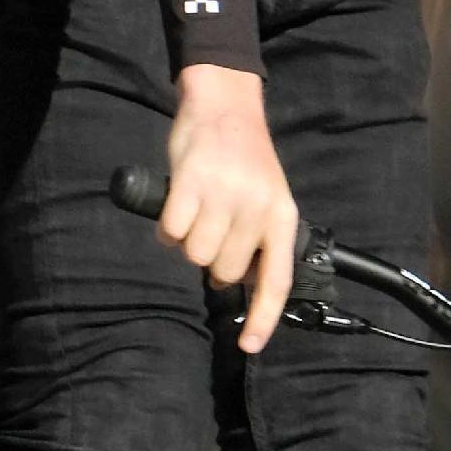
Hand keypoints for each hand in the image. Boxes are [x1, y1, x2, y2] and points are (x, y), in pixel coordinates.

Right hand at [160, 64, 298, 352]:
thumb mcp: (267, 198)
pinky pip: (172, 231)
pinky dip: (168, 226)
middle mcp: (257, 209)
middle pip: (223, 271)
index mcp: (282, 217)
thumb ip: (259, 239)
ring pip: (194, 255)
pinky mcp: (190, 183)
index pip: (276, 279)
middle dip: (211, 260)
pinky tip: (178, 203)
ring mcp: (224, 196)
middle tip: (211, 230)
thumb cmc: (244, 159)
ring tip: (196, 211)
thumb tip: (239, 286)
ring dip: (187, 240)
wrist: (225, 104)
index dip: (263, 316)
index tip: (249, 346)